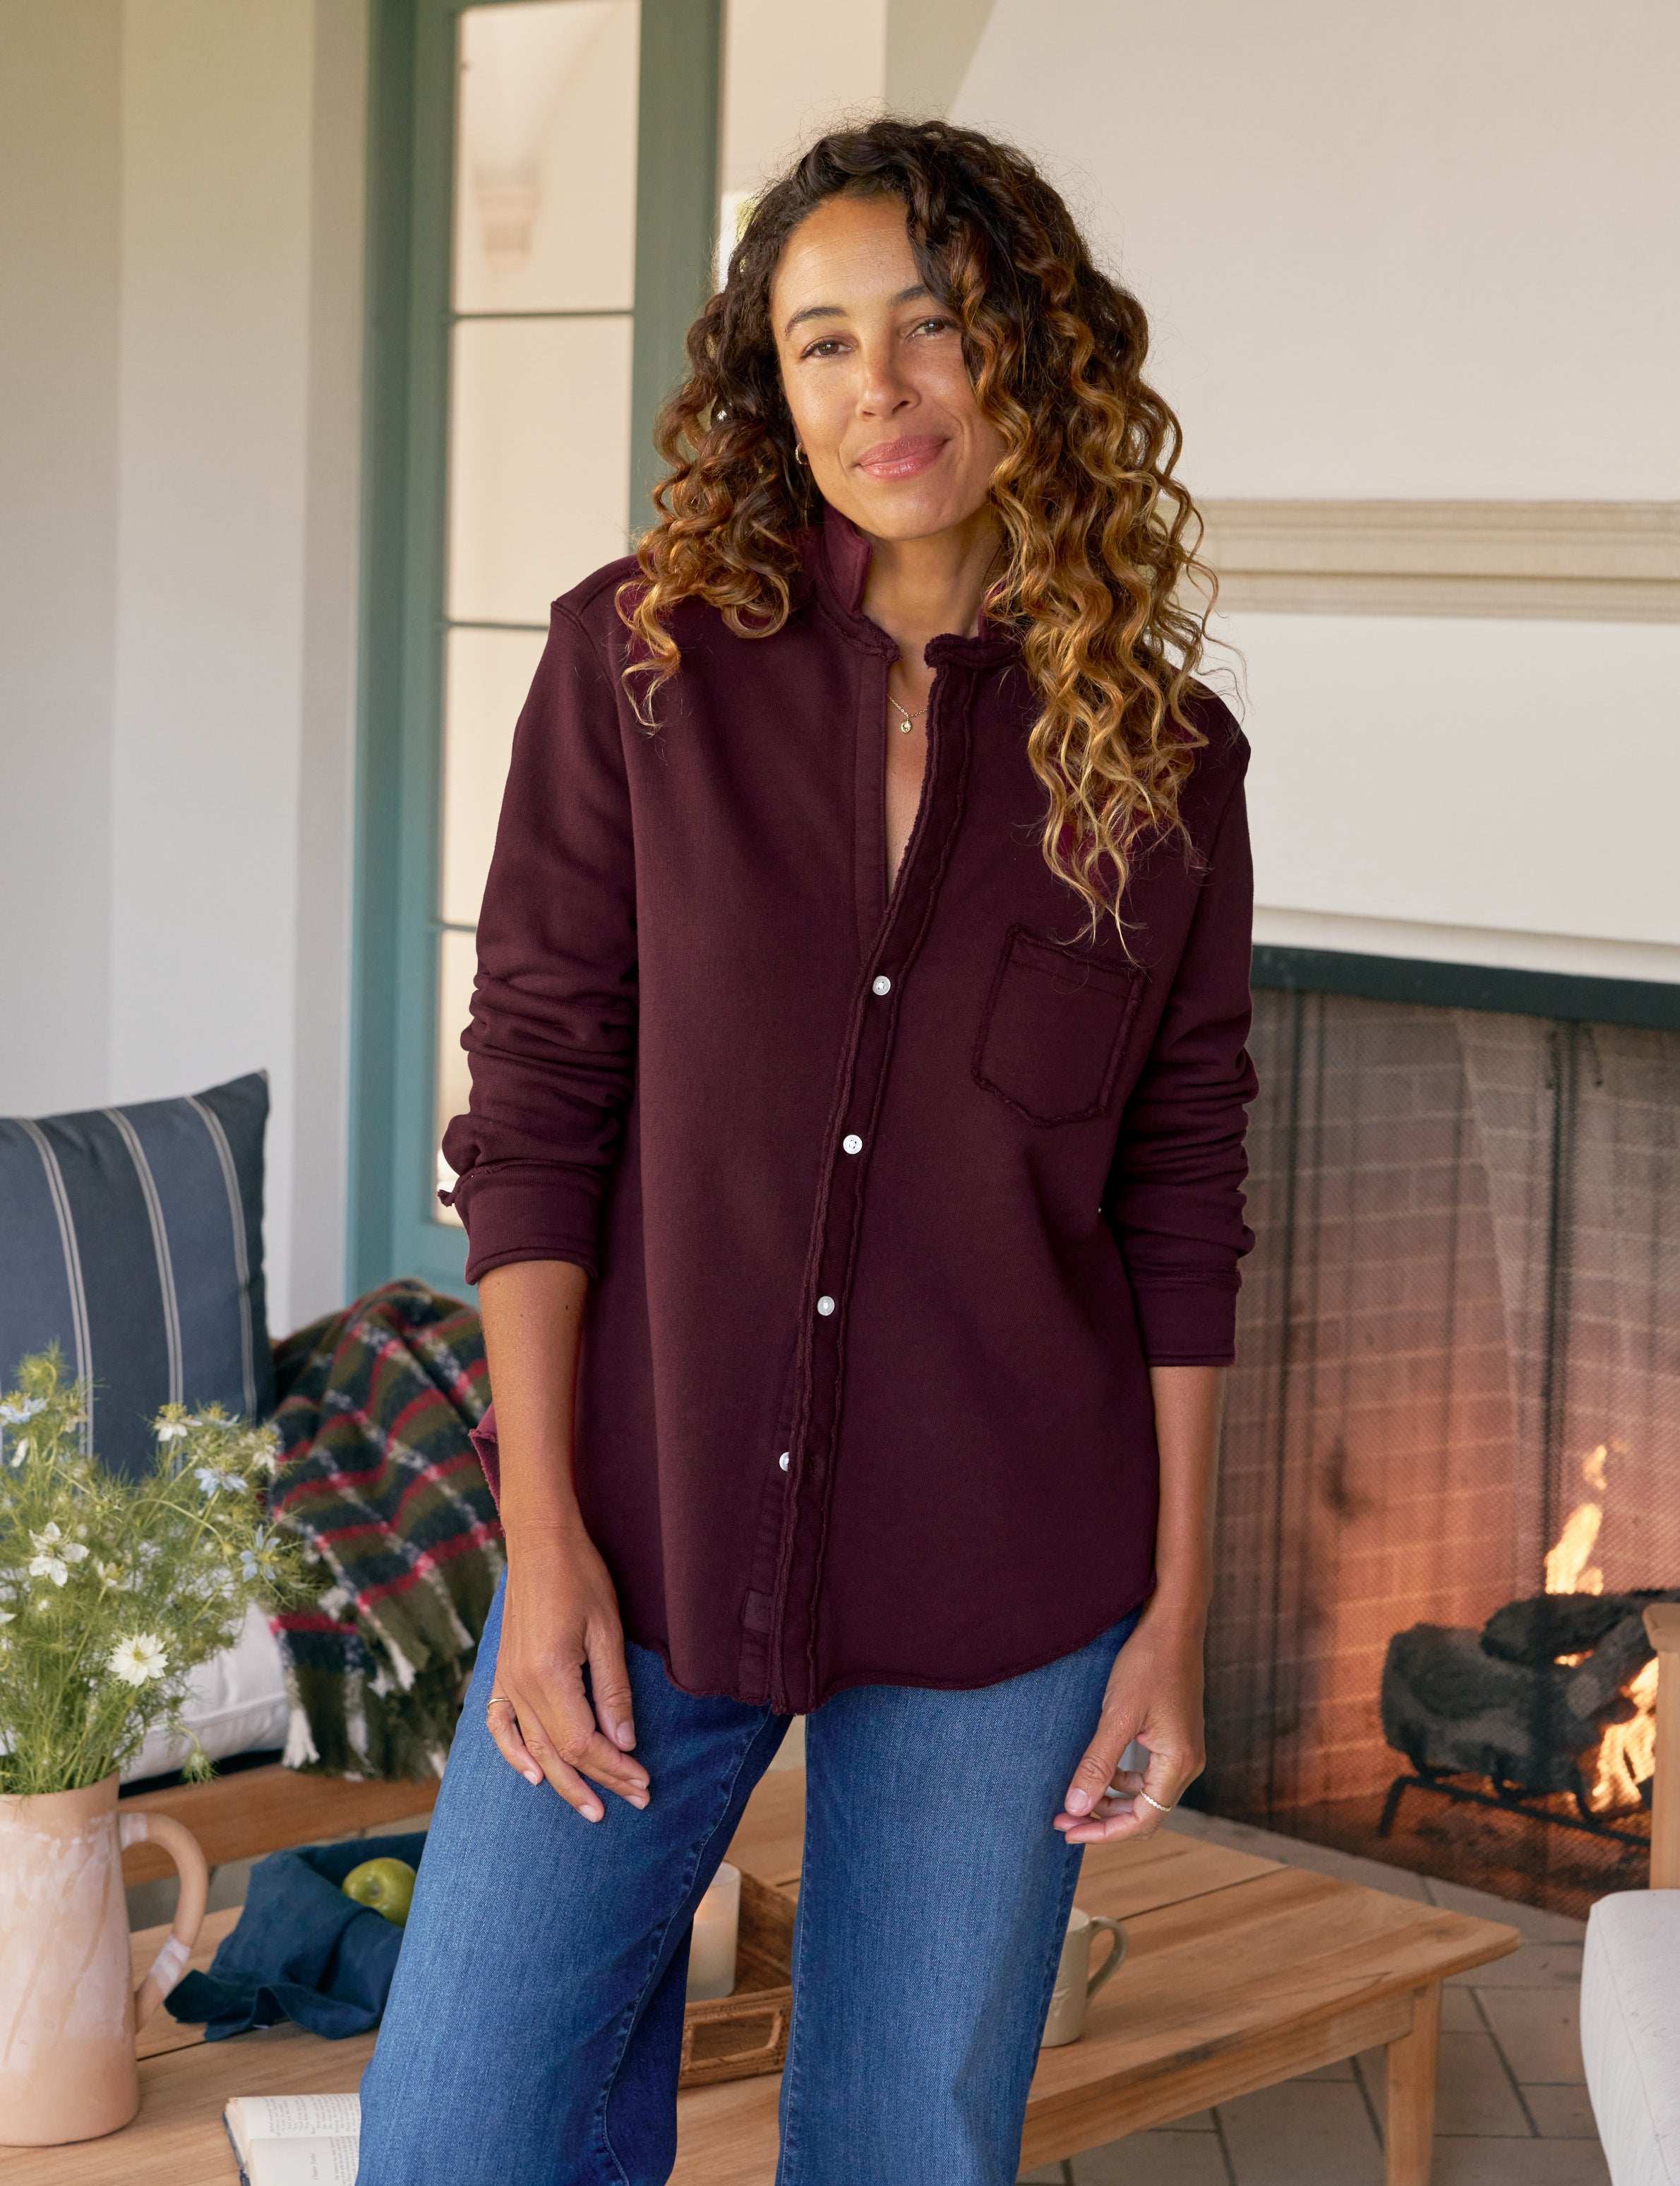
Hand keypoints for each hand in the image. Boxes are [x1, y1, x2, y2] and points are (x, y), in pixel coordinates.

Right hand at [484, 1522, 650, 1822]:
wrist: (540, 1542)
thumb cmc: (581, 1577)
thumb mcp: (607, 1630)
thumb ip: (613, 1690)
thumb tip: (624, 1743)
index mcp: (549, 1675)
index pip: (584, 1743)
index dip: (615, 1768)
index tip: (644, 1783)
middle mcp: (521, 1685)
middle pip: (560, 1753)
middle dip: (598, 1782)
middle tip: (634, 1802)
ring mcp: (505, 1681)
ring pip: (533, 1747)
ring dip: (562, 1781)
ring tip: (591, 1807)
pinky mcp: (501, 1673)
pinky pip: (500, 1725)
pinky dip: (514, 1754)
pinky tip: (532, 1776)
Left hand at [1054, 1601, 1205, 1843]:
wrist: (1173, 1623)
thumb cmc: (1148, 1663)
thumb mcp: (1117, 1715)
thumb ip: (1098, 1763)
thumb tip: (1075, 1806)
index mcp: (1179, 1763)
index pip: (1143, 1820)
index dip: (1105, 1833)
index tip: (1068, 1830)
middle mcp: (1187, 1763)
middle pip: (1145, 1812)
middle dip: (1103, 1820)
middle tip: (1062, 1818)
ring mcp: (1182, 1750)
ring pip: (1145, 1794)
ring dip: (1111, 1800)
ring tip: (1075, 1797)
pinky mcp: (1173, 1736)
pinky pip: (1148, 1773)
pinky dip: (1121, 1779)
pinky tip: (1098, 1769)